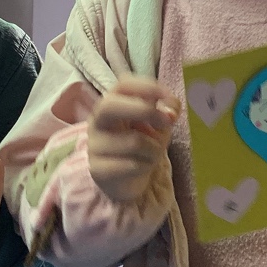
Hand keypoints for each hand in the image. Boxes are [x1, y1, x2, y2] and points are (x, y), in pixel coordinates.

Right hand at [87, 77, 179, 204]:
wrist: (129, 181)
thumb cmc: (143, 145)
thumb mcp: (160, 125)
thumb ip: (168, 111)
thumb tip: (171, 110)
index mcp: (112, 104)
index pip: (123, 85)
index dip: (147, 87)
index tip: (168, 98)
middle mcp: (97, 121)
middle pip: (110, 105)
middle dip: (144, 111)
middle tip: (167, 122)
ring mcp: (94, 146)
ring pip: (133, 141)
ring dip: (154, 149)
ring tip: (152, 154)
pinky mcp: (97, 170)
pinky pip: (131, 164)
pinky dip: (145, 166)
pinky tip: (141, 168)